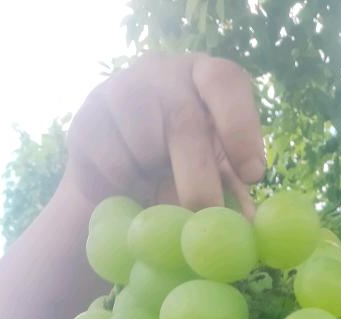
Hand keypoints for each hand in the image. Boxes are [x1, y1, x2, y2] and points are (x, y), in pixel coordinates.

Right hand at [64, 52, 264, 218]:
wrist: (121, 174)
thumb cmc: (184, 167)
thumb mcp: (217, 171)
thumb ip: (236, 189)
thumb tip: (252, 225)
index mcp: (206, 77)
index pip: (225, 82)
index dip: (241, 127)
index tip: (251, 175)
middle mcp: (164, 71)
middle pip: (185, 122)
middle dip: (199, 182)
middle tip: (205, 217)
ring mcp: (121, 87)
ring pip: (145, 143)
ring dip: (156, 181)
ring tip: (157, 183)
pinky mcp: (87, 117)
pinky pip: (114, 162)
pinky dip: (128, 186)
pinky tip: (131, 181)